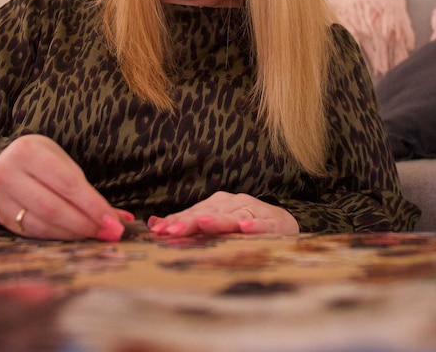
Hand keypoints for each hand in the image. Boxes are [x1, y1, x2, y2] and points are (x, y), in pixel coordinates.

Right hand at [0, 134, 132, 240]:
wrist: (9, 161)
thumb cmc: (45, 160)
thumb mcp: (66, 164)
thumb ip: (89, 191)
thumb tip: (122, 220)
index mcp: (27, 152)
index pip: (67, 183)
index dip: (92, 205)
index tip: (113, 221)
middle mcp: (6, 173)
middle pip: (52, 207)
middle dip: (85, 224)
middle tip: (109, 233)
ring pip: (42, 224)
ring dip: (73, 234)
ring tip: (95, 235)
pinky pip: (33, 233)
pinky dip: (58, 237)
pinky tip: (75, 237)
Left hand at [147, 191, 298, 236]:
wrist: (283, 225)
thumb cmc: (244, 225)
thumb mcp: (214, 224)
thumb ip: (186, 223)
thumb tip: (152, 224)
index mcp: (218, 204)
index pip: (193, 213)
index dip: (176, 221)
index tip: (158, 231)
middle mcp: (234, 204)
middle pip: (209, 213)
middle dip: (189, 222)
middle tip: (171, 230)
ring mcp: (253, 211)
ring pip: (233, 217)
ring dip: (218, 221)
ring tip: (203, 224)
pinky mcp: (273, 223)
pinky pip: (262, 224)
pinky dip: (254, 226)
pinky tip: (244, 228)